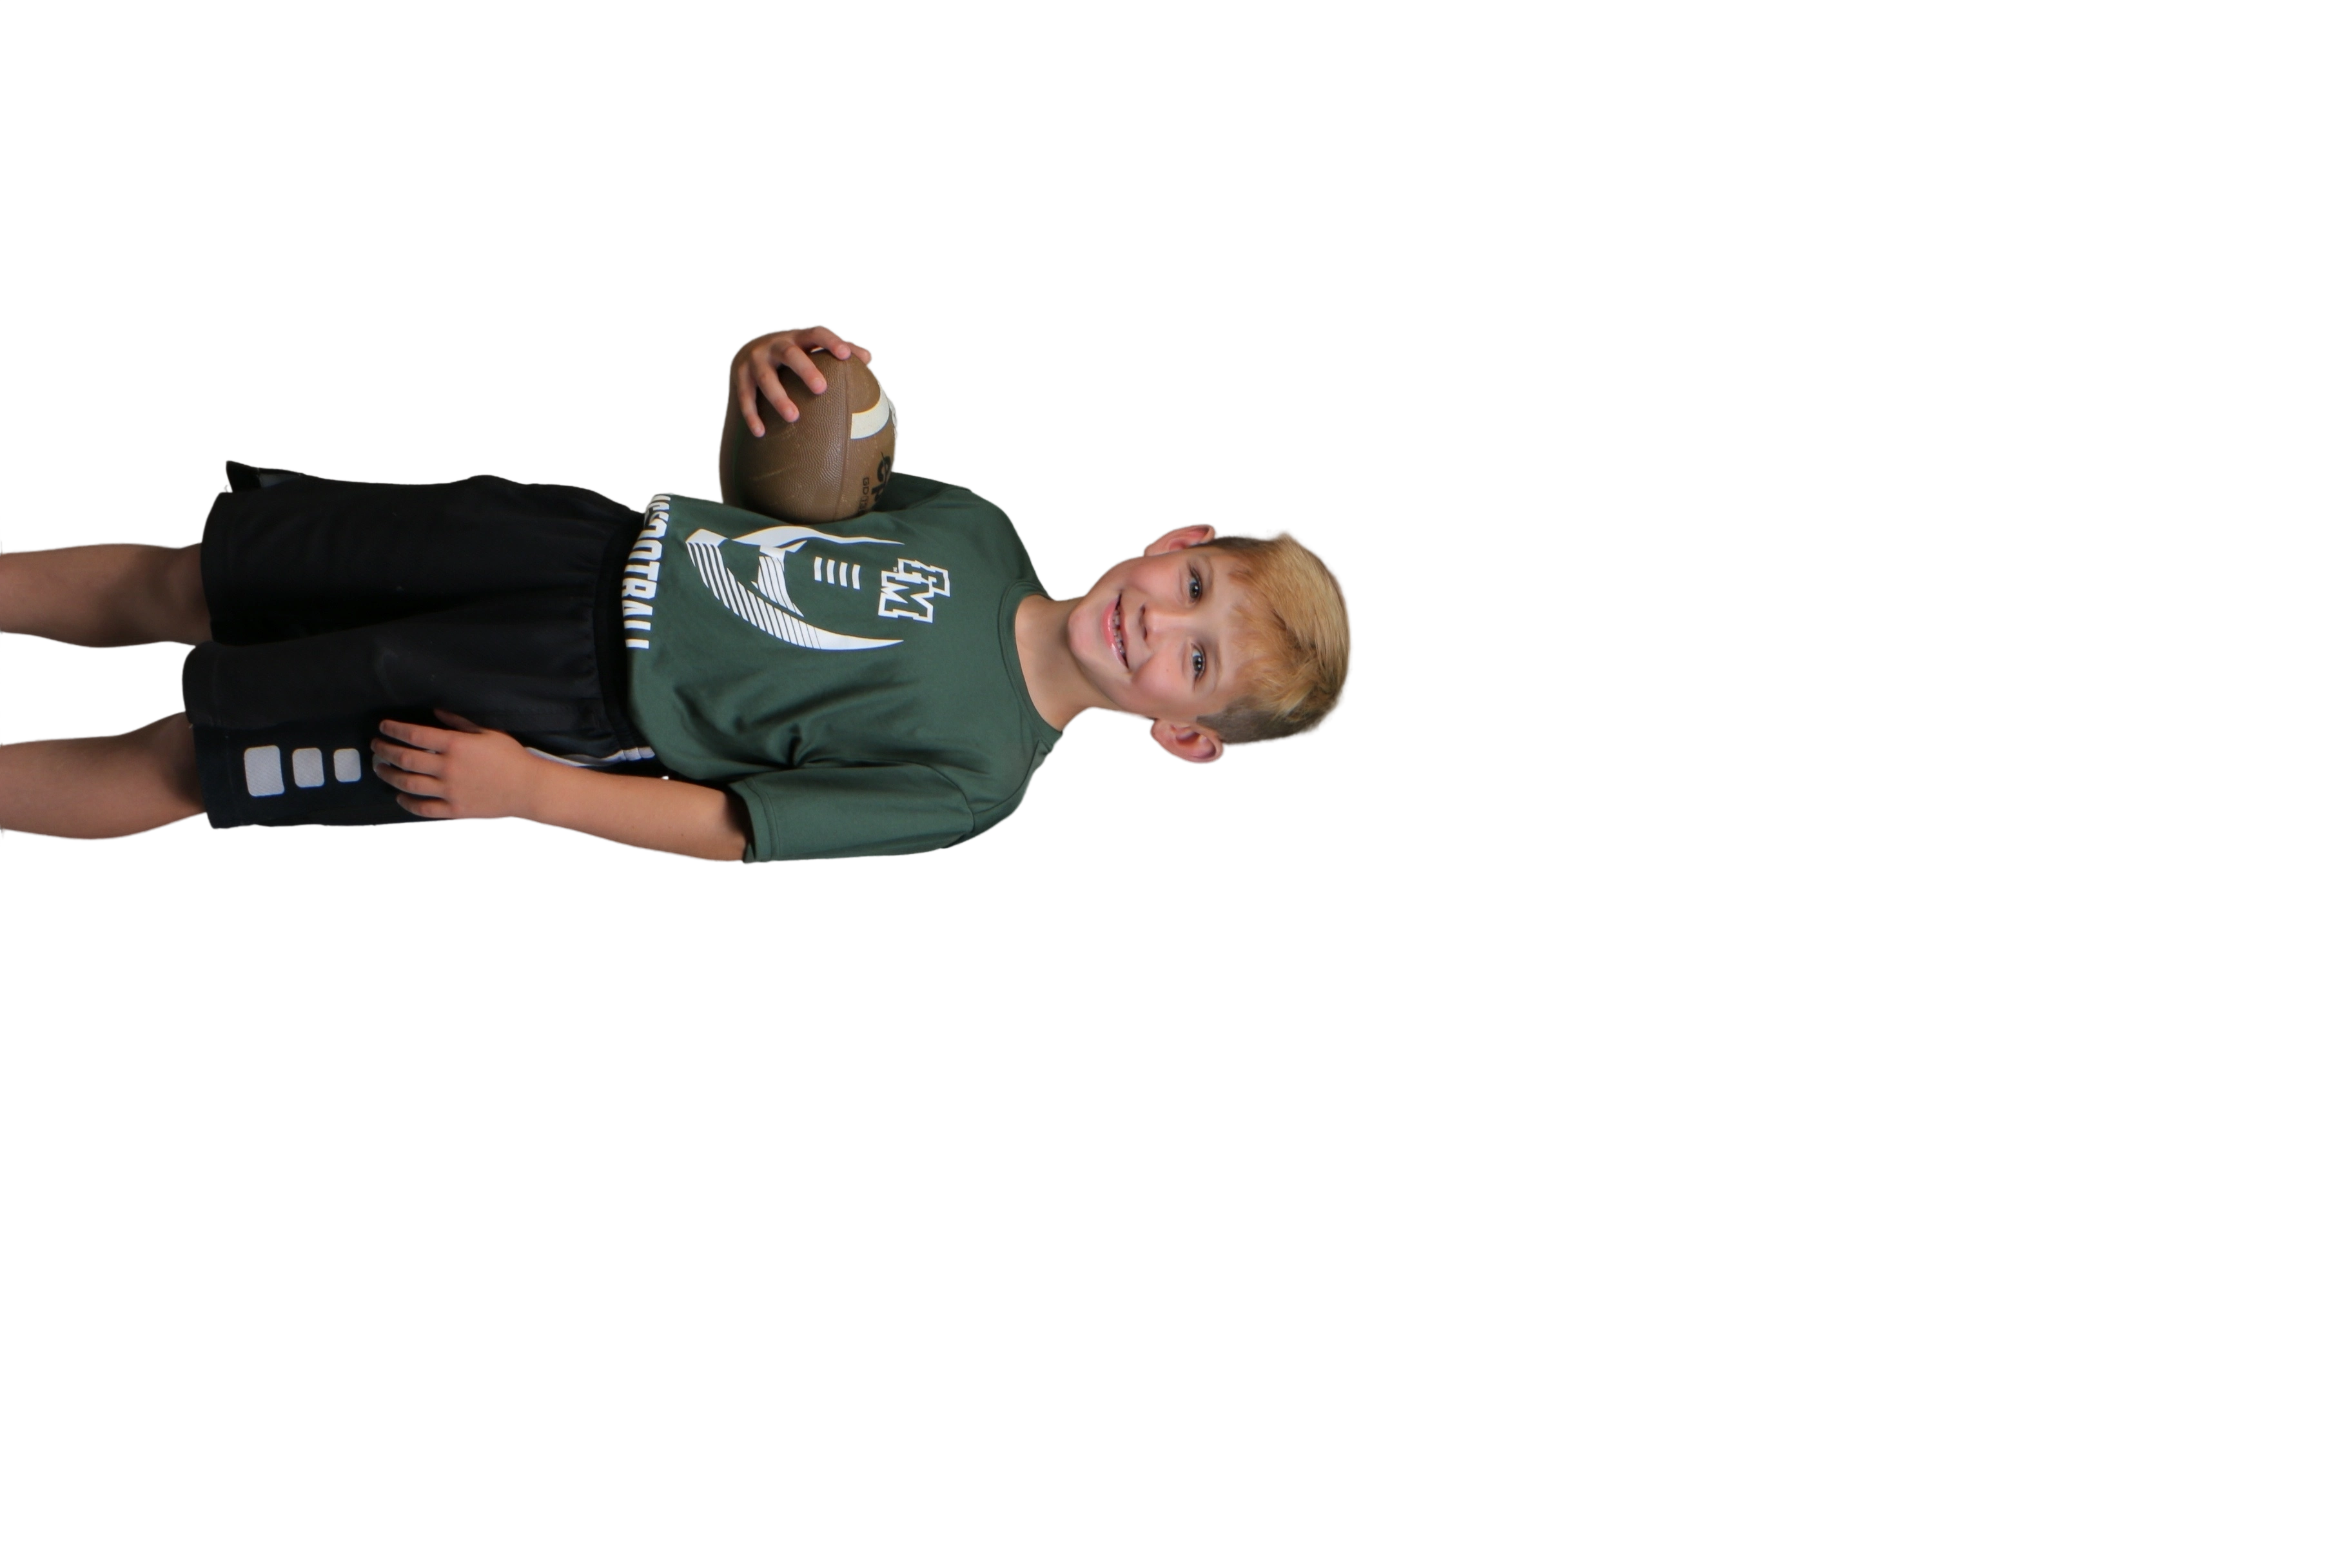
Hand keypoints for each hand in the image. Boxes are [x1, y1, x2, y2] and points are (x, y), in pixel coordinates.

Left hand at [372, 710, 545, 822]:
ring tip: (381, 769)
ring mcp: (449, 791)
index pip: (414, 735)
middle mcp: (448, 768)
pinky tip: (401, 795)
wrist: (529, 788)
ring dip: (389, 775)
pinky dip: (407, 802)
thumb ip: (459, 722)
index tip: (384, 727)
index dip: (394, 729)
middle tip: (377, 746)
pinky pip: (422, 808)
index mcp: (456, 745)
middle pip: (404, 758)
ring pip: (407, 783)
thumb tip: (435, 711)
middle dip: (385, 750)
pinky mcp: (454, 810)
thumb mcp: (488, 733)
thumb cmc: (511, 757)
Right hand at [734, 322, 874, 437]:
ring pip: (766, 378)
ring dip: (779, 397)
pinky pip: (745, 396)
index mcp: (798, 338)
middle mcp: (775, 345)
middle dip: (805, 370)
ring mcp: (756, 359)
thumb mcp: (812, 347)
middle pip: (790, 355)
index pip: (817, 334)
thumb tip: (867, 360)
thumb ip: (840, 350)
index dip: (831, 343)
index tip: (846, 357)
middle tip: (821, 389)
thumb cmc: (795, 353)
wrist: (751, 350)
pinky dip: (751, 414)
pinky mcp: (740, 375)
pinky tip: (760, 432)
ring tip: (794, 417)